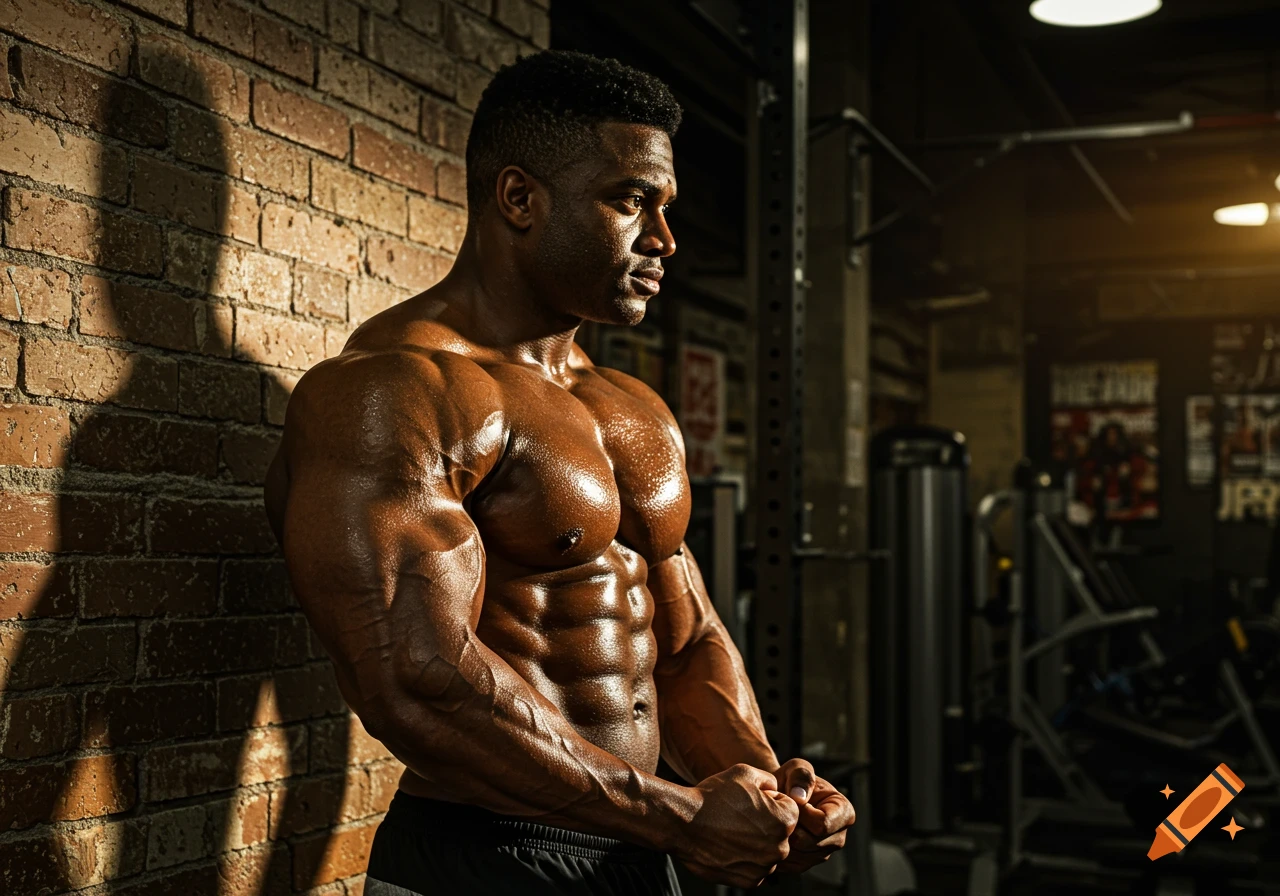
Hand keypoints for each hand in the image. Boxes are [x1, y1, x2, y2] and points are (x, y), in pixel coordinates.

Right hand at [675, 763, 799, 887]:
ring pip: (769, 851)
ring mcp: (764, 867)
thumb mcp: (745, 772)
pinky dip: (746, 859)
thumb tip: (776, 790)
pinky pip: (757, 868)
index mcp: (783, 821)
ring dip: (757, 842)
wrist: (683, 823)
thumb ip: (770, 779)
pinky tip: (729, 846)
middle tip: (741, 816)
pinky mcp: (749, 881)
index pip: (790, 809)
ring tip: (732, 830)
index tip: (752, 801)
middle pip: (782, 833)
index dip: (772, 801)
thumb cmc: (713, 796)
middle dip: (767, 823)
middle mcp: (779, 848)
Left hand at [770, 758, 855, 873]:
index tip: (790, 802)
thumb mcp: (796, 768)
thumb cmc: (790, 780)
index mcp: (844, 812)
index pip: (823, 824)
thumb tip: (799, 798)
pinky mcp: (807, 864)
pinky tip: (772, 834)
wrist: (778, 796)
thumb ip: (800, 776)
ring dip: (782, 839)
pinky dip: (778, 850)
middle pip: (810, 844)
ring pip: (799, 856)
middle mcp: (838, 836)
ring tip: (775, 821)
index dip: (802, 814)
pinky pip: (790, 864)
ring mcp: (823, 852)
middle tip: (777, 813)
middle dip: (790, 828)